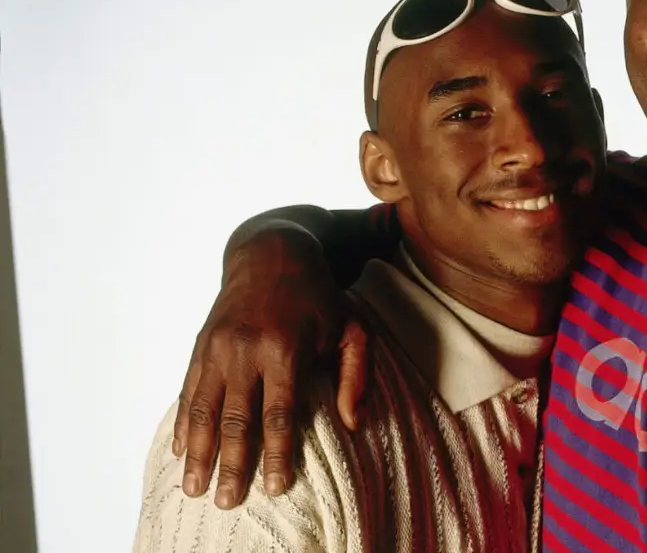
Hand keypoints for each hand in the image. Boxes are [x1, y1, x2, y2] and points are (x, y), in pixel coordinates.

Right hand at [173, 229, 368, 508]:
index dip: (278, 454)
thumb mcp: (354, 328)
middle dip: (232, 465)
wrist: (272, 251)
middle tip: (228, 502)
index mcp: (285, 349)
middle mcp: (245, 350)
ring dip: (199, 453)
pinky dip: (184, 423)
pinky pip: (188, 392)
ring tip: (195, 488)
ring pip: (205, 411)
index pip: (280, 414)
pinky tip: (181, 451)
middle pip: (237, 420)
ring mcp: (217, 348)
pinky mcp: (201, 346)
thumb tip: (355, 424)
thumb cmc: (321, 296)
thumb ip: (358, 376)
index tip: (277, 487)